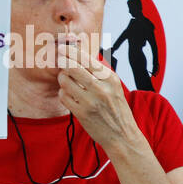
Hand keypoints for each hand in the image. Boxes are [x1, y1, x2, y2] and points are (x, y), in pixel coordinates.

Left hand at [55, 39, 139, 153]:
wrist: (122, 135)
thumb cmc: (116, 109)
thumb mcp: (115, 87)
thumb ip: (100, 71)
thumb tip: (82, 54)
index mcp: (110, 79)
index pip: (86, 59)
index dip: (71, 52)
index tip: (63, 48)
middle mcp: (101, 89)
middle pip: (73, 67)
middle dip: (63, 62)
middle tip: (60, 60)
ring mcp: (90, 102)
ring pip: (65, 81)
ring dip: (62, 78)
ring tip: (65, 79)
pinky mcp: (82, 114)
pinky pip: (64, 97)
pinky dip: (62, 93)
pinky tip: (67, 94)